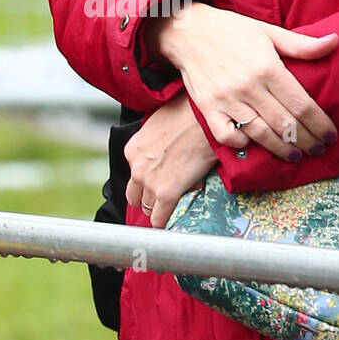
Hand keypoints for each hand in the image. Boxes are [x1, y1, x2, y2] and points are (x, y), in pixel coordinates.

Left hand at [124, 93, 216, 227]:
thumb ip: (155, 140)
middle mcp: (136, 167)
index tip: (153, 184)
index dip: (145, 182)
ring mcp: (149, 181)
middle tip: (158, 201)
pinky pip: (160, 216)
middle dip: (145, 199)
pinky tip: (169, 224)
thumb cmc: (189, 115)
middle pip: (135, 194)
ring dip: (157, 209)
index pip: (134, 175)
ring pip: (147, 206)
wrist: (205, 119)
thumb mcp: (160, 124)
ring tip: (168, 211)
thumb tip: (165, 145)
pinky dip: (163, 222)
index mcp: (133, 150)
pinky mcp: (166, 192)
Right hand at [147, 3, 337, 158]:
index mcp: (267, 68)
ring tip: (294, 155)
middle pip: (285, 123)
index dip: (319, 123)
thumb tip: (333, 42)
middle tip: (318, 149)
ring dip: (280, 149)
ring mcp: (226, 99)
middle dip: (306, 140)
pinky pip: (227, 135)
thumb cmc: (230, 31)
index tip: (330, 135)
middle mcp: (248, 87)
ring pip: (260, 133)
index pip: (301, 104)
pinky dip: (242, 143)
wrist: (187, 32)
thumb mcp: (268, 32)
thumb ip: (301, 44)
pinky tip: (253, 143)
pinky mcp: (207, 107)